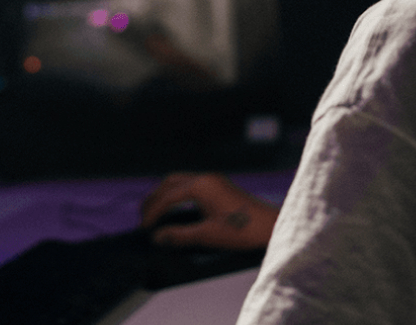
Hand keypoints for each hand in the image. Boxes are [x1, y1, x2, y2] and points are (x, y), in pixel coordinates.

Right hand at [139, 172, 278, 249]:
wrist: (272, 227)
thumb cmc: (244, 230)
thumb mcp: (208, 236)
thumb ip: (179, 235)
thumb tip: (157, 237)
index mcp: (201, 186)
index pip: (167, 197)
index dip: (152, 213)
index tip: (144, 228)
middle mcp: (205, 178)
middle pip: (169, 183)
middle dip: (154, 199)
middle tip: (143, 217)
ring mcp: (213, 180)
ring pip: (179, 181)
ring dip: (165, 195)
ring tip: (155, 213)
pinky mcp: (219, 186)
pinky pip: (190, 184)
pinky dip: (177, 195)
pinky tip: (175, 209)